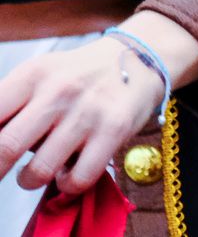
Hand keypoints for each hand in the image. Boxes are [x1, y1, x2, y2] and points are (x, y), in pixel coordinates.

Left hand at [0, 40, 161, 193]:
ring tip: (36, 171)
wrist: (139, 58)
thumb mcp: (40, 74)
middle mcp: (59, 90)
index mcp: (33, 74)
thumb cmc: (78, 74)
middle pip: (6, 148)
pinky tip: (69, 172)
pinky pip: (78, 178)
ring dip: (30, 180)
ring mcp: (88, 111)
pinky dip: (67, 184)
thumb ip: (9, 103)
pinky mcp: (114, 130)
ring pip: (39, 171)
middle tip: (2, 171)